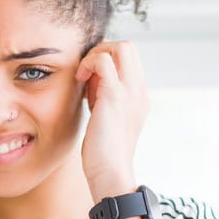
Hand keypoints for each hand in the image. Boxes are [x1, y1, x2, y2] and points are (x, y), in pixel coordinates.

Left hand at [75, 39, 147, 199]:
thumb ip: (105, 99)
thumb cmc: (104, 153)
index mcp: (139, 96)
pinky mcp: (115, 95)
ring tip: (83, 78)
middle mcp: (139, 90)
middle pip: (128, 46)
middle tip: (86, 74)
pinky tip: (79, 82)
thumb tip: (91, 84)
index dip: (107, 60)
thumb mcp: (108, 119)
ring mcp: (130, 91)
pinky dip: (88, 64)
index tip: (90, 80)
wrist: (110, 172)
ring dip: (96, 55)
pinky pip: (103, 60)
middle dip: (102, 51)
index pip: (129, 59)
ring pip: (120, 46)